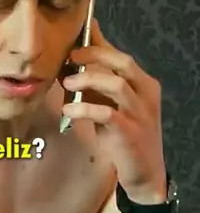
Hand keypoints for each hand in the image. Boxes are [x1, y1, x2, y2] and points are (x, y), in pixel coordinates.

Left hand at [62, 19, 166, 202]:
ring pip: (116, 85)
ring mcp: (140, 113)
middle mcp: (146, 95)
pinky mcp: (130, 133)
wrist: (144, 173)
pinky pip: (107, 115)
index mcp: (144, 84)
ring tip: (66, 83)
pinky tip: (69, 111)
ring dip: (88, 80)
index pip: (121, 55)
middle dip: (94, 56)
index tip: (75, 39)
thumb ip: (98, 83)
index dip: (98, 44)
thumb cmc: (123, 135)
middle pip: (122, 63)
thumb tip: (72, 59)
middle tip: (69, 57)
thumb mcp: (111, 105)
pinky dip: (85, 110)